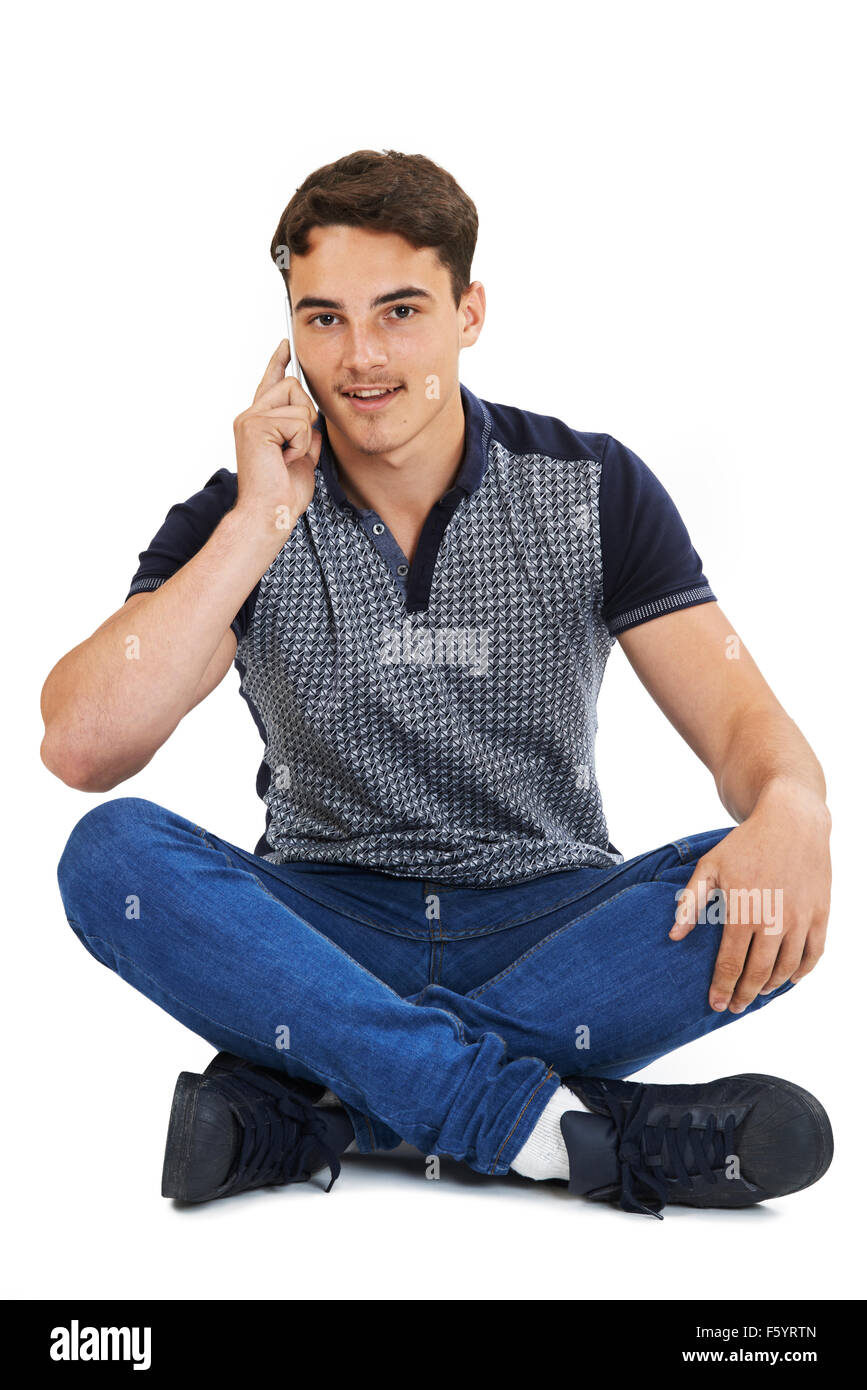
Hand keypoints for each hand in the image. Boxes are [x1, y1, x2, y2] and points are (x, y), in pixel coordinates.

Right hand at [232, 340, 321, 538]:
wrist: (269, 514)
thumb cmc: (283, 494)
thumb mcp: (303, 459)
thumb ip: (306, 437)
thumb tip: (315, 424)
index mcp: (261, 423)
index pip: (271, 383)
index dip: (278, 362)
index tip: (285, 343)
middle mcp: (251, 415)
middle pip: (293, 385)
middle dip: (306, 416)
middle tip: (293, 448)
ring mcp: (250, 418)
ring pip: (297, 400)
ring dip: (304, 433)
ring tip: (288, 456)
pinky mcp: (255, 425)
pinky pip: (298, 421)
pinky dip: (300, 444)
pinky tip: (285, 460)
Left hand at [668, 779, 831, 1012]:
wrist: (792, 821)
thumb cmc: (746, 844)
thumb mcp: (710, 866)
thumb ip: (690, 902)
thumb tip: (674, 936)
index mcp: (744, 910)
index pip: (731, 963)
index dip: (722, 987)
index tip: (715, 1004)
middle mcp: (775, 919)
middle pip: (759, 972)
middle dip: (744, 995)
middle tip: (734, 1007)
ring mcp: (801, 918)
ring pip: (787, 967)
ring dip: (771, 986)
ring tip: (758, 994)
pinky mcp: (820, 913)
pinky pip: (814, 953)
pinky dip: (802, 972)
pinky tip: (789, 979)